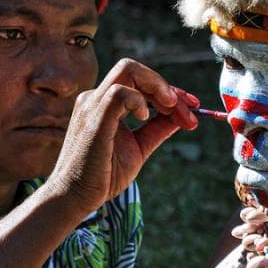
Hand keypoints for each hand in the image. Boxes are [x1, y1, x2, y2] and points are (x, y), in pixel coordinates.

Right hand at [48, 58, 198, 212]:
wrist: (76, 198)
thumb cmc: (102, 176)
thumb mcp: (138, 148)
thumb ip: (157, 129)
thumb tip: (181, 116)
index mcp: (104, 104)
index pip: (139, 82)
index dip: (168, 89)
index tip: (192, 105)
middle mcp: (96, 98)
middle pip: (134, 69)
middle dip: (166, 85)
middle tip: (189, 108)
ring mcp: (93, 105)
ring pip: (128, 70)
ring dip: (159, 88)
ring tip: (173, 111)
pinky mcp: (94, 118)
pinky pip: (119, 92)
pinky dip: (139, 100)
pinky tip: (146, 117)